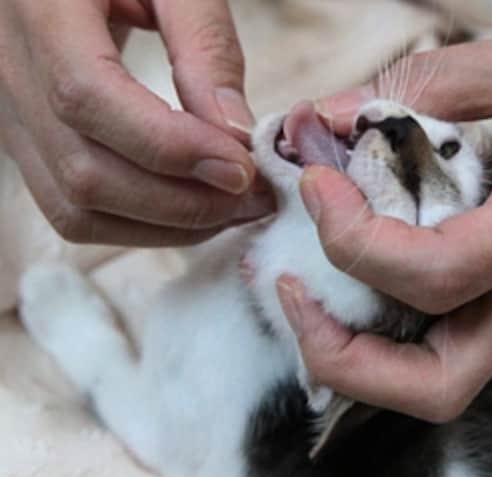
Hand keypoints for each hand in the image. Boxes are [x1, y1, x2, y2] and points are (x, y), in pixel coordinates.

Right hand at [0, 0, 272, 246]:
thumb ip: (205, 44)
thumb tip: (236, 134)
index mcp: (38, 7)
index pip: (86, 97)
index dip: (169, 147)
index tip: (242, 167)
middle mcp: (9, 69)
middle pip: (84, 173)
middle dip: (181, 203)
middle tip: (255, 196)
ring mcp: (14, 115)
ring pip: (77, 209)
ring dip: (167, 226)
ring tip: (234, 208)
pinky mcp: (33, 144)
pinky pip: (77, 211)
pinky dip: (143, 227)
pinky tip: (197, 209)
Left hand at [276, 0, 491, 422]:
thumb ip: (423, 89)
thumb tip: (331, 118)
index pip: (435, 277)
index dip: (354, 238)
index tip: (318, 179)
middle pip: (434, 385)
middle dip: (346, 357)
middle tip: (294, 292)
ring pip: (435, 376)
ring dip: (360, 354)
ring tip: (307, 290)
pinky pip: (440, 333)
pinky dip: (382, 320)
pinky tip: (354, 263)